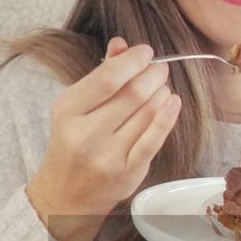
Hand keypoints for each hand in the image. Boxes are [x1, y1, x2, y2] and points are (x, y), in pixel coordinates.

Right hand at [25, 37, 180, 240]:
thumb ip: (100, 75)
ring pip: (147, 114)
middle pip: (132, 94)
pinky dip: (168, 117)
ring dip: (161, 93)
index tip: (146, 52)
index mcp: (68, 111)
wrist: (67, 195)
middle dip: (153, 74)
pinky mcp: (129, 172)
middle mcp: (86, 134)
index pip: (107, 79)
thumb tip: (123, 45)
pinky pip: (154, 140)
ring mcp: (108, 156)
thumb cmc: (72, 143)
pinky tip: (173, 102)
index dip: (133, 61)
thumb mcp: (75, 107)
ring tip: (161, 86)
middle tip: (160, 68)